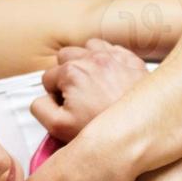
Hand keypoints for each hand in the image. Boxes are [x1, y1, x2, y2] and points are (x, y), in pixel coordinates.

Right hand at [30, 38, 148, 140]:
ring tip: (92, 83)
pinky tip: (110, 77)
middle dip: (66, 74)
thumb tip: (42, 97)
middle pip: (66, 57)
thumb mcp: (59, 128)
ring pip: (88, 48)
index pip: (48, 78)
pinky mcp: (132, 61)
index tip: (66, 107)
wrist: (142, 132)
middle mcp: (92, 59)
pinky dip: (108, 60)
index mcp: (72, 72)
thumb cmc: (105, 131)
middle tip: (76, 95)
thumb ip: (40, 108)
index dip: (53, 95)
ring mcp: (114, 57)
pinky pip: (113, 50)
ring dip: (86, 62)